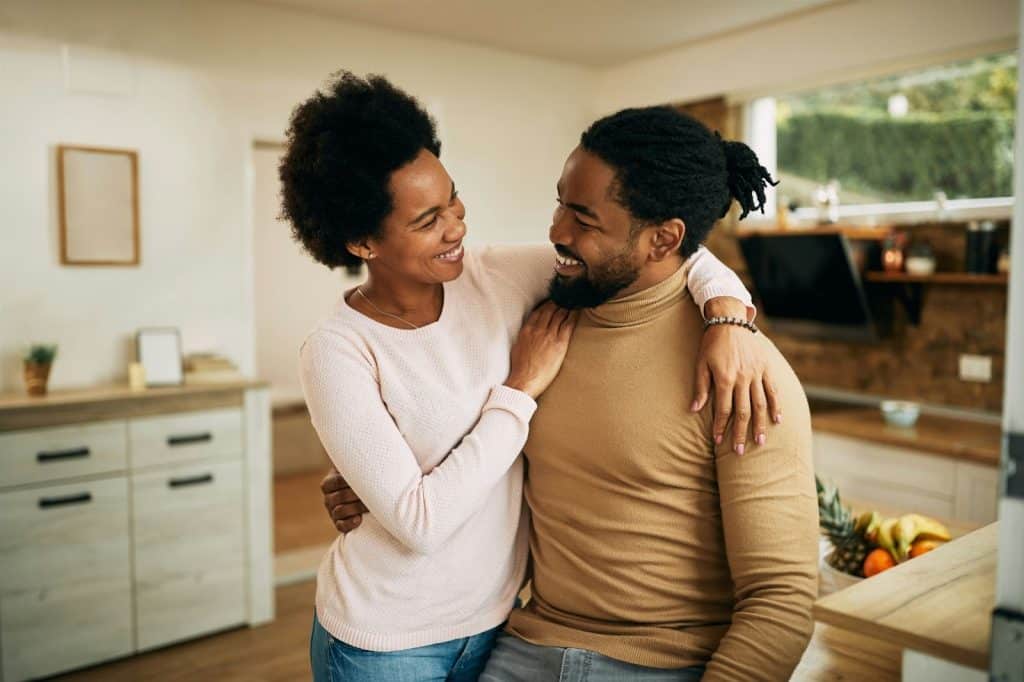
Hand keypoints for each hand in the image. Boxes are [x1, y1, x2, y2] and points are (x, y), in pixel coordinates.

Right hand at [320, 467, 366, 532]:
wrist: (366, 496)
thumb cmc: (363, 478)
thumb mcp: (356, 469)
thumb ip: (357, 463)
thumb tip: (367, 447)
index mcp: (329, 482)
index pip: (336, 481)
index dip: (348, 482)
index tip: (364, 479)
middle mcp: (328, 497)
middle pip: (339, 497)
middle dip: (356, 495)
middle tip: (372, 493)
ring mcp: (332, 511)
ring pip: (339, 511)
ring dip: (356, 508)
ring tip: (370, 506)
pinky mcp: (338, 523)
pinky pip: (340, 526)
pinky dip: (349, 524)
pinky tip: (359, 520)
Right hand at [505, 301, 579, 398]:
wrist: (524, 380)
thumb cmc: (520, 368)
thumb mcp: (518, 347)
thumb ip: (525, 337)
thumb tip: (529, 333)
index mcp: (527, 330)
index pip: (539, 312)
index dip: (547, 304)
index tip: (553, 301)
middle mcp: (538, 329)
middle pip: (550, 310)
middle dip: (559, 302)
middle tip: (566, 298)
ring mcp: (549, 335)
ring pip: (560, 315)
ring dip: (568, 306)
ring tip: (574, 301)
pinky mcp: (559, 343)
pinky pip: (568, 325)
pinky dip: (573, 316)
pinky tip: (578, 311)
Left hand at [692, 301, 779, 454]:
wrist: (730, 320)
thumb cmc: (711, 343)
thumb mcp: (700, 364)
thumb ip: (701, 388)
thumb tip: (694, 410)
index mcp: (725, 378)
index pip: (723, 410)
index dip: (720, 427)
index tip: (718, 442)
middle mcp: (743, 378)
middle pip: (743, 412)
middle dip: (740, 433)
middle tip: (739, 451)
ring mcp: (756, 373)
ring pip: (760, 404)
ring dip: (760, 425)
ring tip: (759, 442)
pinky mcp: (766, 368)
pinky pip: (773, 390)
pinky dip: (776, 405)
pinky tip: (777, 420)